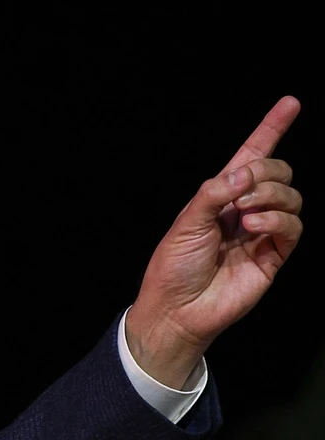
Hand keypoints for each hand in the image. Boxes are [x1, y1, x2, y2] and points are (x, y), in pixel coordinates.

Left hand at [126, 96, 303, 388]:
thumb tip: (246, 171)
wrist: (177, 308)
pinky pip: (293, 226)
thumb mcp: (187, 221)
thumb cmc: (174, 266)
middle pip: (277, 172)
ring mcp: (261, 232)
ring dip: (270, 196)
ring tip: (245, 214)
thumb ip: (215, 191)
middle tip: (241, 189)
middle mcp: (244, 210)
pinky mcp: (274, 255)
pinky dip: (277, 219)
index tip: (290, 103)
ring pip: (290, 197)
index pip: (251, 155)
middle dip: (266, 171)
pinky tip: (254, 226)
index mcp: (220, 196)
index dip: (271, 129)